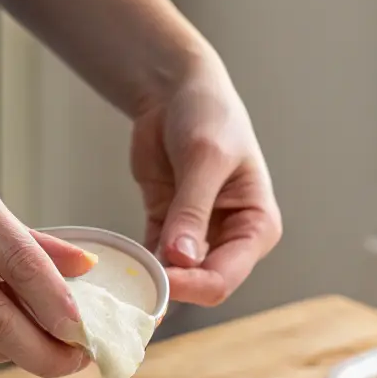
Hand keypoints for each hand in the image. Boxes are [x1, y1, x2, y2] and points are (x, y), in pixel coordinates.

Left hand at [131, 52, 281, 305]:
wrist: (179, 91)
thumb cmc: (208, 116)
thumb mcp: (204, 158)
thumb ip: (192, 211)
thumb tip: (180, 259)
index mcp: (257, 226)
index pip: (226, 276)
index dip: (193, 284)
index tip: (160, 279)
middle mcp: (233, 239)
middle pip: (203, 284)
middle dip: (173, 287)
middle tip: (136, 287)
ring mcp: (200, 238)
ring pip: (178, 277)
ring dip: (152, 280)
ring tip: (124, 281)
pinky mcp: (169, 230)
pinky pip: (153, 259)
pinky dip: (137, 265)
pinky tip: (119, 265)